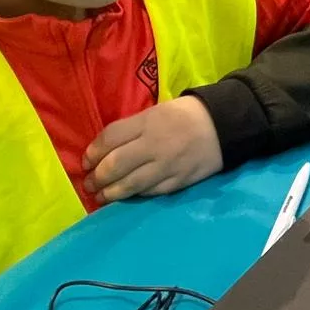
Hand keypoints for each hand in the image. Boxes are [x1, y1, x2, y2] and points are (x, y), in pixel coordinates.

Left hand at [82, 97, 222, 201]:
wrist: (223, 126)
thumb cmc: (185, 115)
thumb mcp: (156, 112)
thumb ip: (132, 129)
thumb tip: (105, 149)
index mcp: (147, 123)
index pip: (110, 139)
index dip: (93, 152)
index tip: (86, 162)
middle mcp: (154, 145)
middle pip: (115, 165)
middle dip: (97, 177)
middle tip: (89, 183)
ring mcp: (167, 166)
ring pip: (130, 185)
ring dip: (111, 193)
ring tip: (101, 196)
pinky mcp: (178, 182)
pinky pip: (150, 192)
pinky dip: (135, 196)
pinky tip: (126, 197)